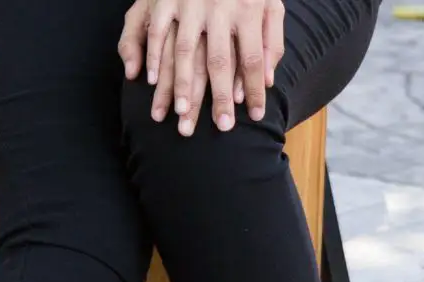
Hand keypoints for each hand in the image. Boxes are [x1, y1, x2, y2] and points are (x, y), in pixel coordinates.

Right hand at [119, 0, 284, 135]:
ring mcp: (191, 3)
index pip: (253, 58)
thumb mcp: (268, 1)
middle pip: (219, 61)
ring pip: (185, 50)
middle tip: (221, 128)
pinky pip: (158, 31)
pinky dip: (154, 56)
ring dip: (182, 85)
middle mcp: (220, 7)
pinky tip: (151, 81)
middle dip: (219, 97)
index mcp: (248, 8)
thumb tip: (269, 78)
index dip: (255, 90)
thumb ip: (272, 38)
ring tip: (181, 115)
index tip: (255, 116)